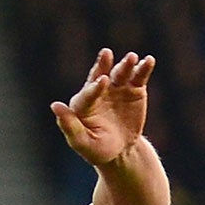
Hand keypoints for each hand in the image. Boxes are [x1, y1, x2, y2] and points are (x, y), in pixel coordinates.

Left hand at [52, 49, 155, 166]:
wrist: (121, 151)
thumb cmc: (97, 149)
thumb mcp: (82, 142)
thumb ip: (69, 125)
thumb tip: (54, 105)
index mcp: (82, 103)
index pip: (87, 93)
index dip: (94, 87)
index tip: (103, 82)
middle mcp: (98, 91)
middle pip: (100, 74)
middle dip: (103, 64)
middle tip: (106, 54)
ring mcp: (117, 88)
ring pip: (120, 72)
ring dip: (126, 64)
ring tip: (132, 58)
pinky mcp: (134, 89)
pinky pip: (139, 76)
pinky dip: (144, 68)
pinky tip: (149, 61)